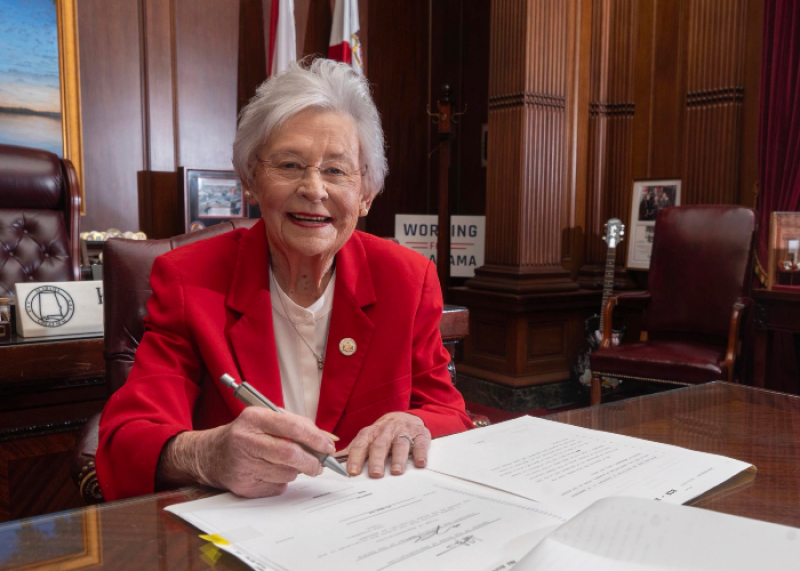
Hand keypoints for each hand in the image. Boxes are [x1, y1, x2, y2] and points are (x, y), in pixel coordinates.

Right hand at [159, 407, 335, 497]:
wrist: (211, 455)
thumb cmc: (247, 433)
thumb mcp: (266, 419)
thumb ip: (296, 425)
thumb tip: (326, 441)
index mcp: (254, 418)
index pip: (293, 427)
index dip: (315, 438)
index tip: (328, 447)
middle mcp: (245, 440)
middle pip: (290, 455)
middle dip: (312, 462)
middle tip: (319, 465)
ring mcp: (242, 465)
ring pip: (286, 473)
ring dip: (295, 471)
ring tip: (287, 464)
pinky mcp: (243, 486)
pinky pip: (277, 487)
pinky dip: (282, 481)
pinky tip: (270, 472)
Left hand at [342, 412, 430, 477]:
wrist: (404, 417)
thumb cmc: (383, 433)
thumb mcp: (367, 438)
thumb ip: (352, 450)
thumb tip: (332, 462)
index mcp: (370, 433)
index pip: (360, 445)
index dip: (356, 458)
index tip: (352, 471)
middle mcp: (386, 431)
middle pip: (380, 445)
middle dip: (376, 460)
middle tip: (375, 474)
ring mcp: (403, 432)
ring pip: (400, 444)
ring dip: (398, 458)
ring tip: (396, 471)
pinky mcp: (420, 434)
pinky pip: (421, 443)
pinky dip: (420, 453)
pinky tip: (420, 463)